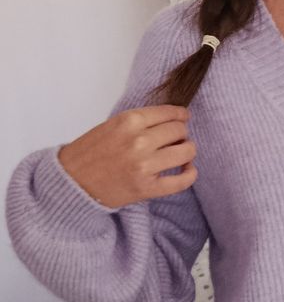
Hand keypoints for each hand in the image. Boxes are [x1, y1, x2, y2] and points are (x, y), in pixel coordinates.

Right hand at [57, 104, 197, 208]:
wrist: (74, 181)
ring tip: (182, 154)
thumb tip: (172, 121)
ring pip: (186, 152)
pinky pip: (182, 181)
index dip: (180, 115)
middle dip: (182, 133)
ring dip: (188, 151)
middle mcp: (139, 141)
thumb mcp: (113, 125)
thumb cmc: (92, 152)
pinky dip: (190, 174)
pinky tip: (187, 170)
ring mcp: (145, 166)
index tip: (184, 118)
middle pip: (179, 131)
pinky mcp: (148, 188)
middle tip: (177, 139)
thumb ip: (140, 122)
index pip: (169, 113)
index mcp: (129, 121)